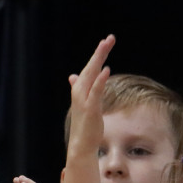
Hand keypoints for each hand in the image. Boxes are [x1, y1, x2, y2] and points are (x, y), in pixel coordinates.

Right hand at [66, 35, 114, 161]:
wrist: (81, 145)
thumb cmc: (85, 126)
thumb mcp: (85, 104)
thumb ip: (81, 88)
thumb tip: (73, 76)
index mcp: (80, 90)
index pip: (90, 68)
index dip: (98, 55)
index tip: (106, 42)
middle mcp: (80, 92)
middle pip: (91, 67)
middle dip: (100, 52)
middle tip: (110, 38)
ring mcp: (84, 100)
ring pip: (91, 75)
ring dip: (98, 59)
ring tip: (106, 45)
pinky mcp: (90, 109)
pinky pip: (95, 92)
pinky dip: (99, 80)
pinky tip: (106, 70)